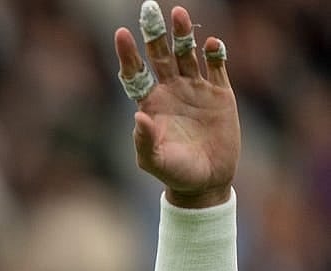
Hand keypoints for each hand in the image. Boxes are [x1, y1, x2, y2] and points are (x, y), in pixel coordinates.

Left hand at [115, 2, 239, 207]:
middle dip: (154, 33)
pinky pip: (217, 67)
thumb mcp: (155, 162)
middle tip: (149, 8)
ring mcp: (195, 89)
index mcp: (151, 104)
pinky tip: (211, 44)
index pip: (136, 73)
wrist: (207, 182)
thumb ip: (144, 141)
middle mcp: (171, 91)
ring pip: (187, 54)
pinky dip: (215, 54)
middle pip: (160, 55)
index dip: (129, 54)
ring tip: (179, 14)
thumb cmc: (175, 173)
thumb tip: (139, 117)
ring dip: (183, 35)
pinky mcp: (220, 94)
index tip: (121, 33)